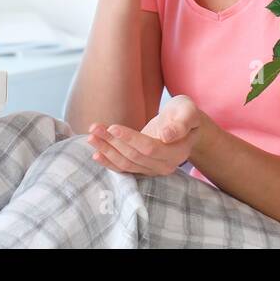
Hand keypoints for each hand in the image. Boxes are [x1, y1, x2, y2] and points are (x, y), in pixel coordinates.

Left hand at [85, 95, 204, 175]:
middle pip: (134, 156)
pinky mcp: (143, 168)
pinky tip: (96, 154)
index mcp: (178, 152)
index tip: (112, 127)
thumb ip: (182, 123)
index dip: (130, 139)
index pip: (149, 148)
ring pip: (126, 163)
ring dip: (106, 150)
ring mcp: (153, 169)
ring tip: (91, 136)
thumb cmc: (185, 113)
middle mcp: (166, 165)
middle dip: (112, 142)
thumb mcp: (188, 111)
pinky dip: (109, 162)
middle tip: (94, 128)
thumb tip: (167, 136)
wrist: (184, 125)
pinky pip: (124, 168)